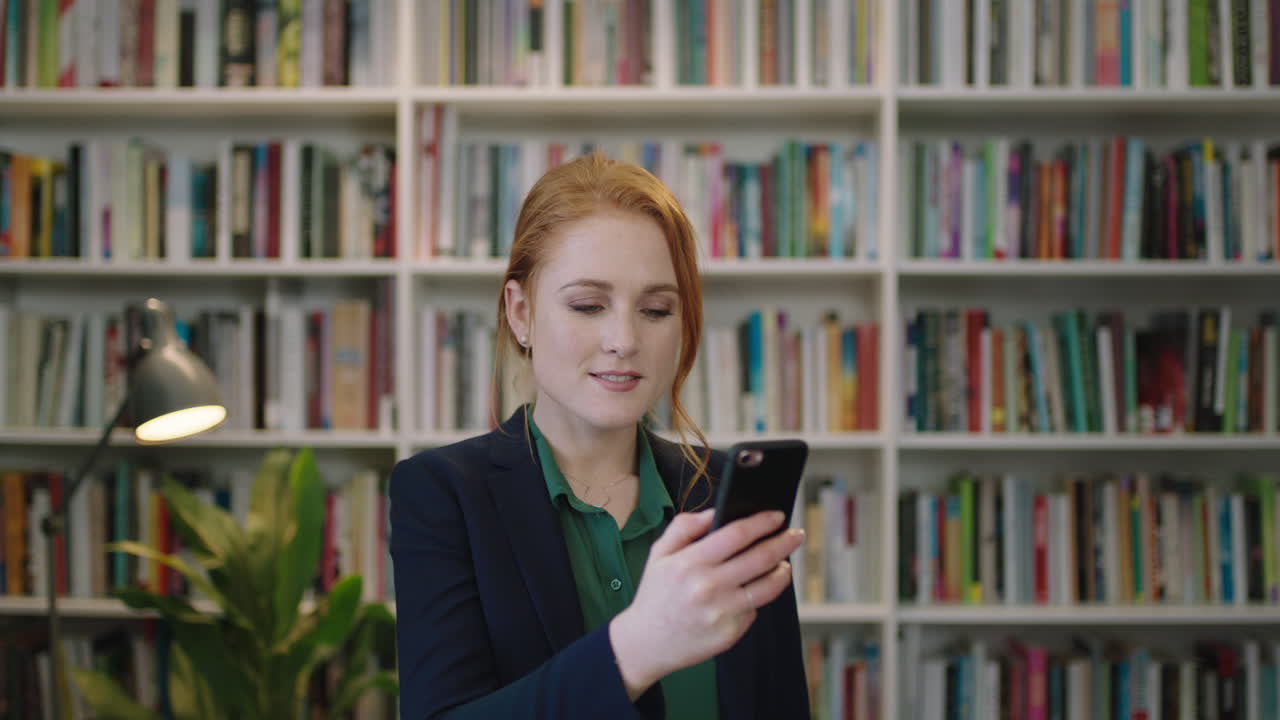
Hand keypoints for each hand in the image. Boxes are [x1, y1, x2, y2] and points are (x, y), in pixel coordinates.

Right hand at [608, 508, 804, 698]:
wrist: (646, 643)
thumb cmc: (655, 595)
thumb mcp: (659, 554)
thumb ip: (684, 527)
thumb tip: (714, 512)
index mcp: (689, 563)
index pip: (736, 534)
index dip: (762, 522)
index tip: (777, 516)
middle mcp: (708, 587)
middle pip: (760, 558)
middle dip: (784, 542)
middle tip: (796, 534)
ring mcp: (722, 612)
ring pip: (767, 587)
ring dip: (782, 571)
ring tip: (784, 564)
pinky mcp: (730, 633)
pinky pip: (754, 609)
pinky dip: (757, 598)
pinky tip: (752, 591)